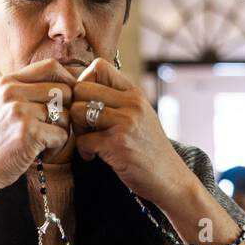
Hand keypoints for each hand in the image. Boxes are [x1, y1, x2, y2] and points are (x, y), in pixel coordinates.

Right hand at [0, 58, 73, 202]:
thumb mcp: (2, 106)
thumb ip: (26, 91)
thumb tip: (66, 82)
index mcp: (6, 82)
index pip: (50, 66)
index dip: (67, 78)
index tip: (69, 96)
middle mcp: (12, 92)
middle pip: (64, 89)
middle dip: (67, 110)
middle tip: (53, 126)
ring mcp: (20, 111)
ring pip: (66, 114)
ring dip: (60, 131)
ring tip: (42, 142)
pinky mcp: (29, 132)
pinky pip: (62, 135)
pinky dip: (56, 147)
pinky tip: (40, 152)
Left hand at [70, 58, 196, 207]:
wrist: (169, 178)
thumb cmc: (148, 148)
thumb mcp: (139, 115)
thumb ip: (116, 100)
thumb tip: (79, 85)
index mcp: (134, 93)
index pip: (99, 66)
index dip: (83, 82)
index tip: (85, 102)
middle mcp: (131, 103)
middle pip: (81, 88)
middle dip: (75, 107)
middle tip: (84, 126)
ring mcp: (126, 122)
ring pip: (77, 111)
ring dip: (78, 129)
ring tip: (89, 140)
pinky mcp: (118, 143)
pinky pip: (83, 139)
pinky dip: (84, 151)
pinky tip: (93, 156)